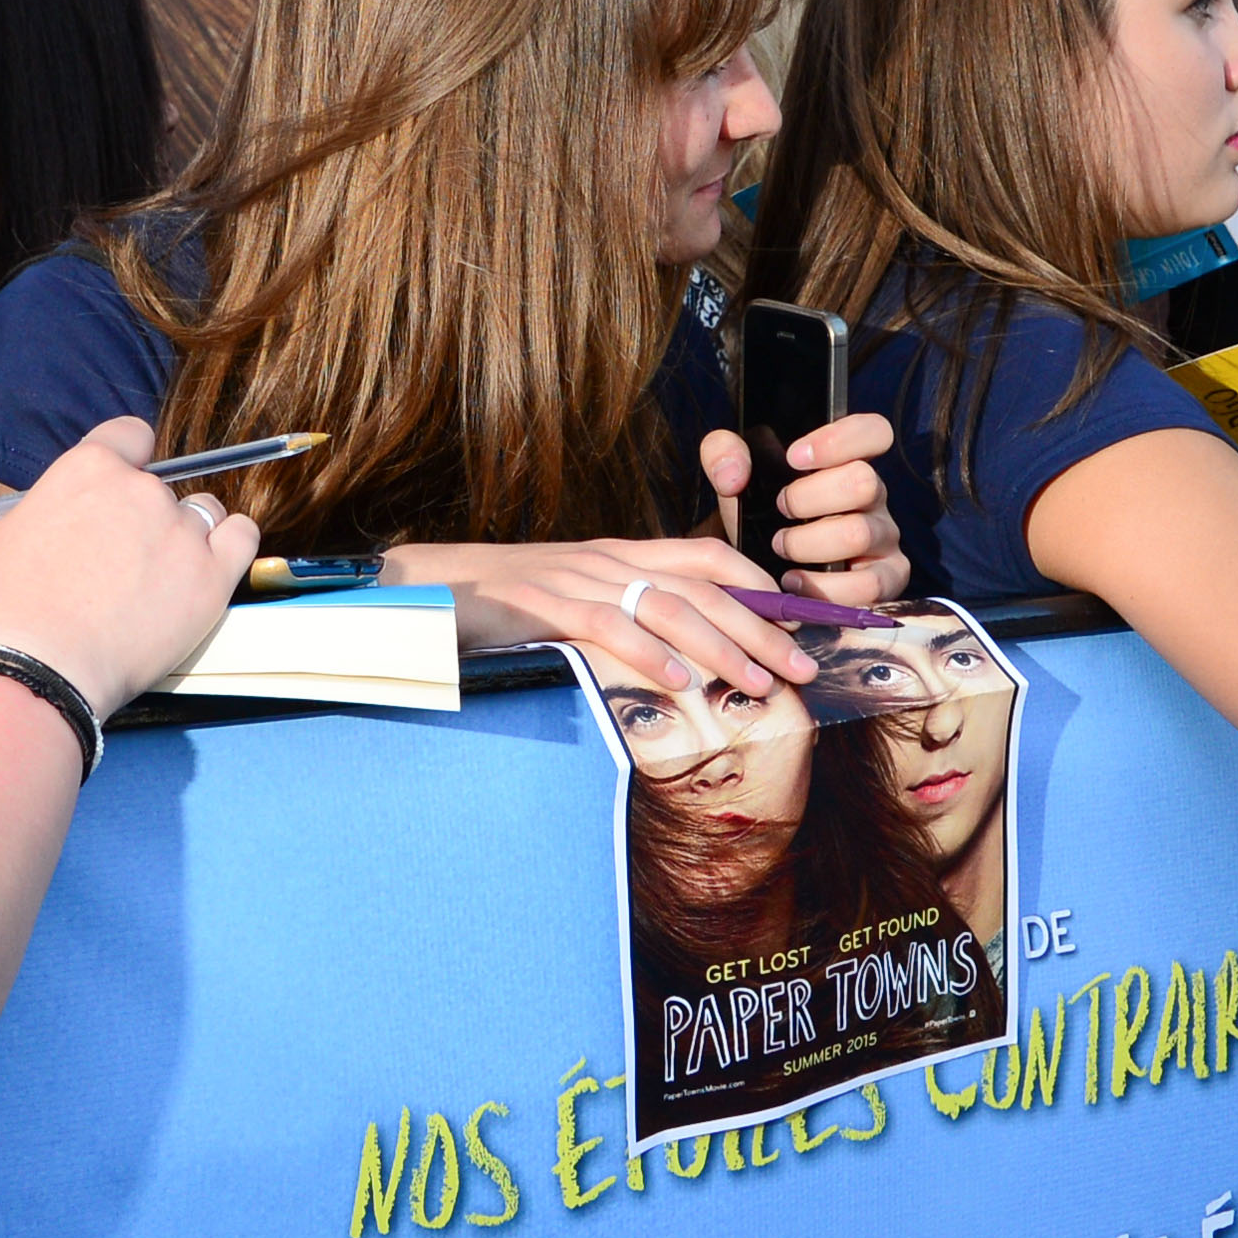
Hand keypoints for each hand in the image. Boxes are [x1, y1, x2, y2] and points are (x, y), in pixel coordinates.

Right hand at [0, 420, 251, 719]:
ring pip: (204, 511)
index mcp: (89, 469)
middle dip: (144, 515)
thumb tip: (35, 517)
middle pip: (161, 486)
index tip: (120, 486)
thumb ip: (25, 514)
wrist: (40, 669)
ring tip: (162, 573)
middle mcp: (142, 490)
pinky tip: (211, 564)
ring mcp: (181, 532)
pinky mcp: (211, 577)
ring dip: (187, 532)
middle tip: (121, 558)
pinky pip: (242, 538)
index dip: (127, 459)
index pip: (130, 435)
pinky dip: (231, 545)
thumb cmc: (5, 608)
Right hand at [422, 525, 824, 695]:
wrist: (436, 584)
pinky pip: (607, 626)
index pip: (709, 556)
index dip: (760, 586)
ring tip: (759, 682)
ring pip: (669, 606)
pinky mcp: (545, 607)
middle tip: (801, 666)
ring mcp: (579, 580)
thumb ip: (628, 611)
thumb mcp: (579, 596)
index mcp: (623, 554)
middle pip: (705, 587)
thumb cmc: (511, 601)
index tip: (798, 622)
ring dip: (723, 647)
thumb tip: (682, 650)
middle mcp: (611, 560)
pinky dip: (646, 654)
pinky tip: (678, 683)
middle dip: (761, 628)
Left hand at [696, 412, 900, 608]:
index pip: (874, 432)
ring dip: (808, 543)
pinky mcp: (885, 580)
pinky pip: (869, 585)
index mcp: (847, 461)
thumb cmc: (758, 516)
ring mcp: (884, 539)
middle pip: (864, 481)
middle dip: (808, 498)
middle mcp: (874, 496)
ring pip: (859, 533)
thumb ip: (723, 453)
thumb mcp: (733, 478)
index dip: (840, 439)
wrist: (753, 570)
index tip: (793, 457)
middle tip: (780, 509)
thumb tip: (734, 476)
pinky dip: (825, 587)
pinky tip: (794, 582)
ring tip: (780, 548)